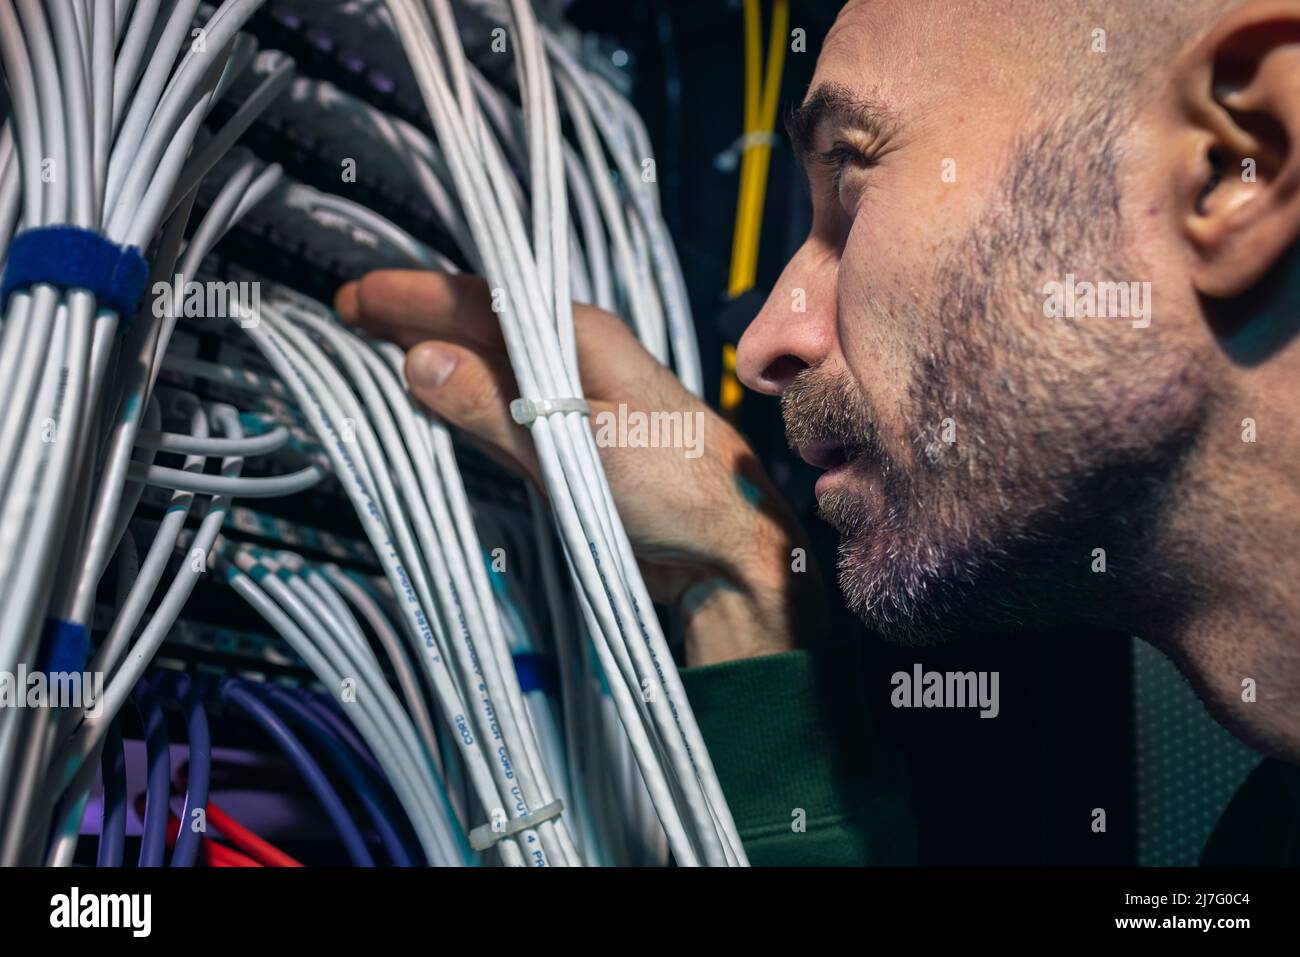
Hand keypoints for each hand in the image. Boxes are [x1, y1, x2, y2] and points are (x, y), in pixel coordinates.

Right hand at [334, 271, 823, 664]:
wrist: (728, 548)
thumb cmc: (676, 487)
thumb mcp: (577, 446)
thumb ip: (497, 407)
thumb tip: (417, 360)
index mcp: (583, 337)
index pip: (484, 300)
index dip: (416, 295)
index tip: (357, 296)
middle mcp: (576, 358)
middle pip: (482, 324)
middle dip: (417, 316)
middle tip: (350, 312)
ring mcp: (573, 400)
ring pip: (489, 363)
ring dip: (436, 353)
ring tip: (377, 345)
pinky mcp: (571, 442)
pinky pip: (502, 406)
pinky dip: (462, 396)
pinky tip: (439, 397)